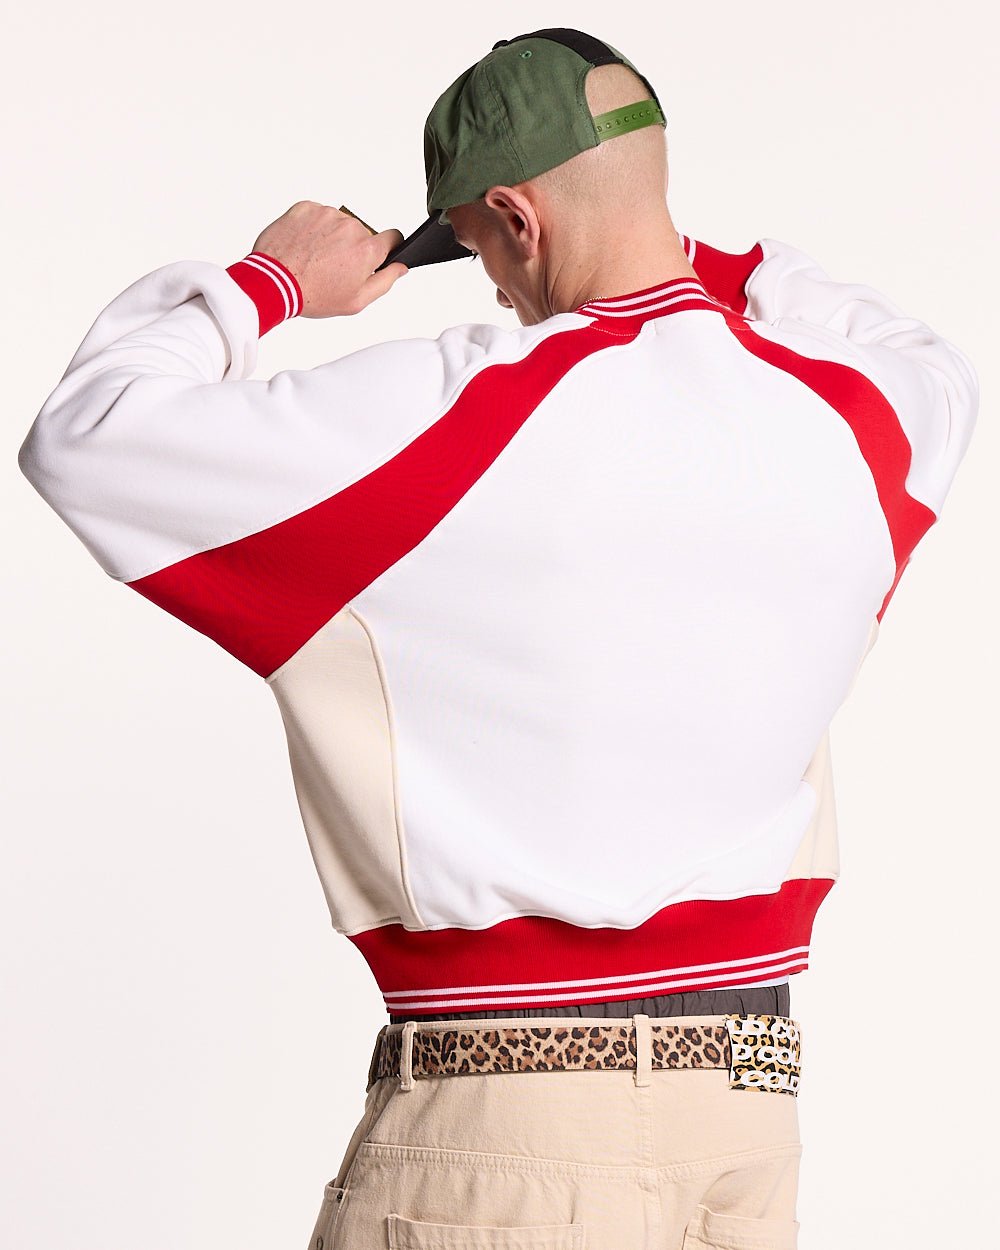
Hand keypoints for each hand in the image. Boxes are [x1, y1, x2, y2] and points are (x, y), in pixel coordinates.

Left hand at [251, 201, 406, 317]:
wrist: (273, 282)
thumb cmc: (314, 295)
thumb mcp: (356, 301)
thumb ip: (385, 282)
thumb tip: (400, 267)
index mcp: (367, 249)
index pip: (393, 237)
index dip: (387, 248)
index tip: (376, 256)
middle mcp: (350, 226)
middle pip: (361, 233)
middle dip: (352, 247)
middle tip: (333, 268)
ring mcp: (326, 214)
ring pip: (338, 223)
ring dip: (330, 237)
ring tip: (314, 258)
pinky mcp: (305, 207)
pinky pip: (316, 215)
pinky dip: (312, 228)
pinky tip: (303, 247)